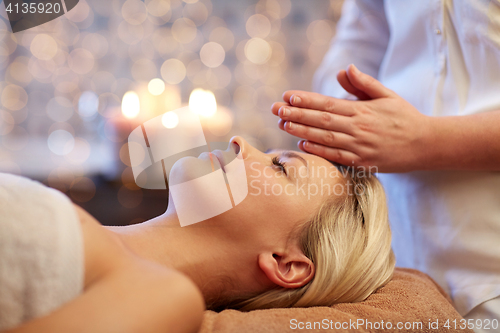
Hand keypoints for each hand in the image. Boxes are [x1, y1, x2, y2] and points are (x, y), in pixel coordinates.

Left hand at [271, 65, 432, 172]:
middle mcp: (358, 128)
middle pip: (321, 120)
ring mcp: (359, 146)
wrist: (425, 144)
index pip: (327, 103)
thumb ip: (364, 83)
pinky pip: (335, 156)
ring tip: (283, 123)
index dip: (306, 100)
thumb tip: (345, 69)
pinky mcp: (361, 162)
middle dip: (296, 113)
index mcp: (362, 110)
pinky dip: (318, 150)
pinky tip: (301, 144)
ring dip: (301, 130)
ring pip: (324, 137)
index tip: (288, 96)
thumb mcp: (387, 95)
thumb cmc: (404, 117)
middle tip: (276, 109)